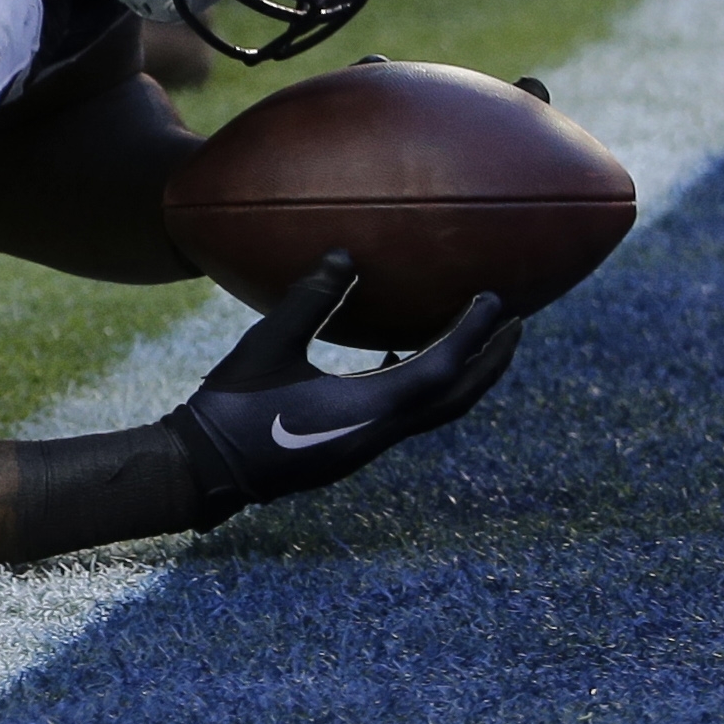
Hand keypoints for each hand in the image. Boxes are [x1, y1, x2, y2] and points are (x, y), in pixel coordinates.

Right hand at [165, 252, 518, 517]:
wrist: (208, 470)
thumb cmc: (232, 406)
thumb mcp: (267, 344)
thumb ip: (309, 300)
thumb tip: (345, 254)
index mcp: (367, 410)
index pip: (438, 371)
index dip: (471, 335)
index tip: (495, 299)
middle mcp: (380, 432)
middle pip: (456, 399)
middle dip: (490, 361)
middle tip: (515, 322)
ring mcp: (368, 443)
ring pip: (437, 408)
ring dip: (463, 373)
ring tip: (477, 335)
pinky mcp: (354, 444)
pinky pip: (408, 412)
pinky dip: (424, 382)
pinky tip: (403, 354)